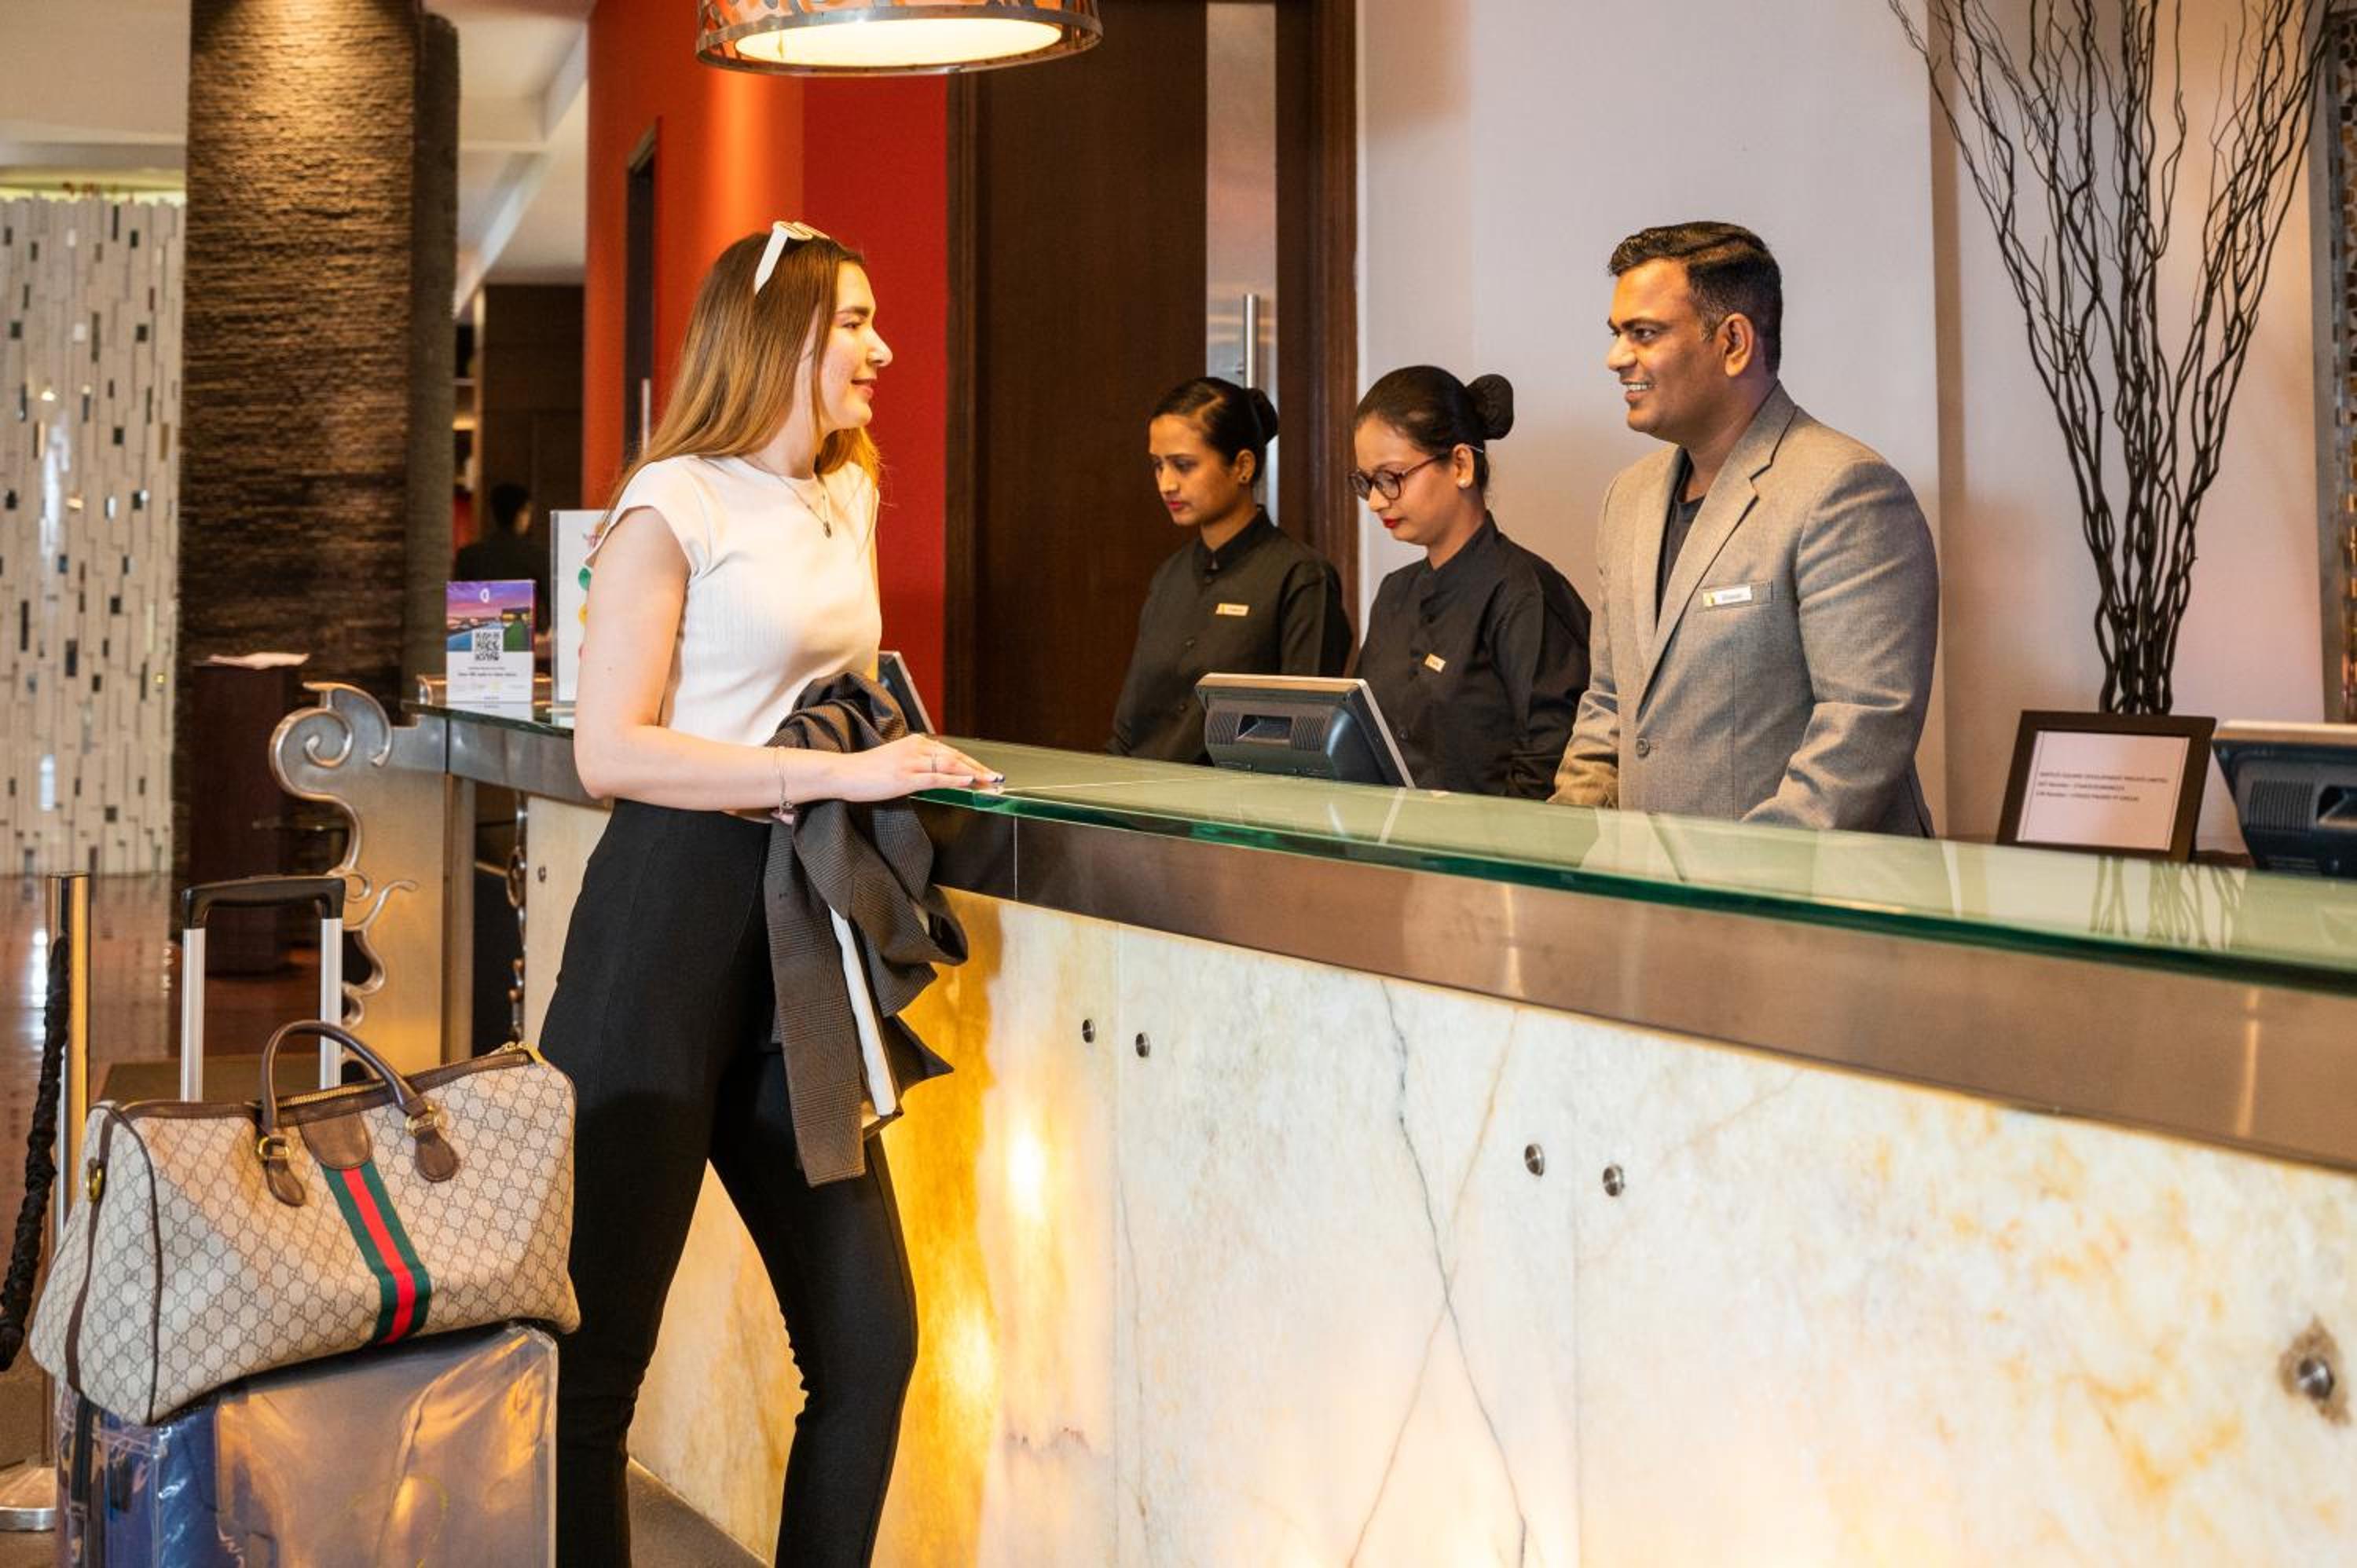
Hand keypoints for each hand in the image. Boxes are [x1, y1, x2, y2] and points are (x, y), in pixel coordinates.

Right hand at [830, 736, 1001, 802]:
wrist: (844, 772)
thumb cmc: (867, 770)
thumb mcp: (896, 761)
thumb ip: (916, 763)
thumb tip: (936, 774)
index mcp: (915, 742)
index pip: (950, 753)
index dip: (971, 763)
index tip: (986, 771)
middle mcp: (916, 748)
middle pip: (955, 757)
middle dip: (979, 768)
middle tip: (996, 777)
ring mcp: (911, 762)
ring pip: (950, 767)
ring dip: (973, 774)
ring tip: (990, 782)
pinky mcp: (906, 777)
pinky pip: (936, 778)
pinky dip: (955, 780)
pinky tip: (969, 782)